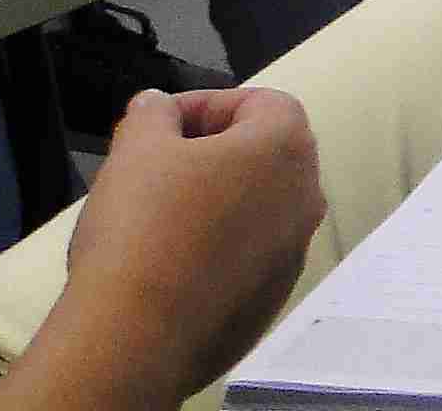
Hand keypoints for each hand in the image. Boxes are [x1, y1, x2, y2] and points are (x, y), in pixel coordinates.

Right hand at [49, 87, 324, 402]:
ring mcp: (293, 253)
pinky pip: (244, 258)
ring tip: (152, 216)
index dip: (203, 105)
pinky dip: (212, 250)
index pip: (259, 102)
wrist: (136, 339)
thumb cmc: (143, 232)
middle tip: (151, 167)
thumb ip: (152, 114)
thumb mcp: (136, 149)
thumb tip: (157, 107)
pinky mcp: (270, 300)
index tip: (157, 125)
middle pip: (260, 156)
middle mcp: (306, 198)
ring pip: (254, 209)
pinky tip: (165, 263)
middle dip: (206, 153)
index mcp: (287, 148)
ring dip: (210, 203)